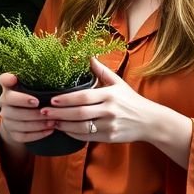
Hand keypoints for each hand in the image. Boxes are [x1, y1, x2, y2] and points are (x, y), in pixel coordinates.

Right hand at [0, 73, 54, 146]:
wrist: (21, 121)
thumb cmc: (32, 97)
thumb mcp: (33, 86)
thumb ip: (37, 80)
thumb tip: (57, 71)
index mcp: (8, 87)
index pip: (3, 79)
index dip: (8, 80)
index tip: (16, 80)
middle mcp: (4, 102)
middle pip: (13, 105)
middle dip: (30, 108)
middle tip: (46, 108)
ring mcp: (6, 119)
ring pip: (20, 122)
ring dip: (38, 122)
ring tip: (53, 121)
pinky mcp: (12, 133)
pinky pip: (23, 135)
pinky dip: (38, 134)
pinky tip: (50, 130)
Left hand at [41, 57, 165, 144]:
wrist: (149, 121)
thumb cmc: (131, 100)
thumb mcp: (118, 82)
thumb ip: (101, 70)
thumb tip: (88, 56)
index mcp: (110, 95)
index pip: (84, 97)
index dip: (66, 99)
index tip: (52, 99)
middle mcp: (109, 110)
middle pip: (79, 113)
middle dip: (59, 113)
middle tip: (43, 112)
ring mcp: (109, 125)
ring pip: (81, 127)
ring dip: (64, 125)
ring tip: (51, 121)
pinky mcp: (109, 137)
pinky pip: (87, 137)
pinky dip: (73, 134)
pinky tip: (64, 130)